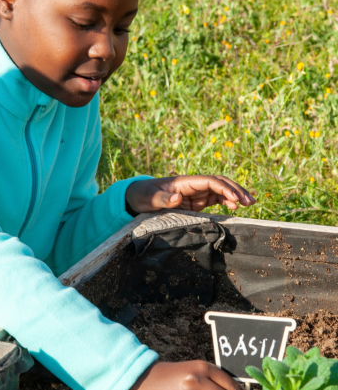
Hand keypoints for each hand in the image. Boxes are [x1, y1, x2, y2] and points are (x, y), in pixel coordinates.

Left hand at [126, 175, 255, 213]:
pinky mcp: (196, 202)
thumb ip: (161, 199)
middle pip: (219, 183)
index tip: (235, 199)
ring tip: (250, 204)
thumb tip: (176, 198)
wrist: (138, 198)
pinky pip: (215, 199)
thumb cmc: (143, 196)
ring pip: (221, 190)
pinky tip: (236, 209)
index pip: (209, 181)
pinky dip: (227, 202)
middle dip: (236, 189)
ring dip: (235, 195)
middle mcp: (193, 185)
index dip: (224, 188)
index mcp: (184, 182)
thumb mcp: (149, 199)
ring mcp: (196, 193)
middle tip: (250, 201)